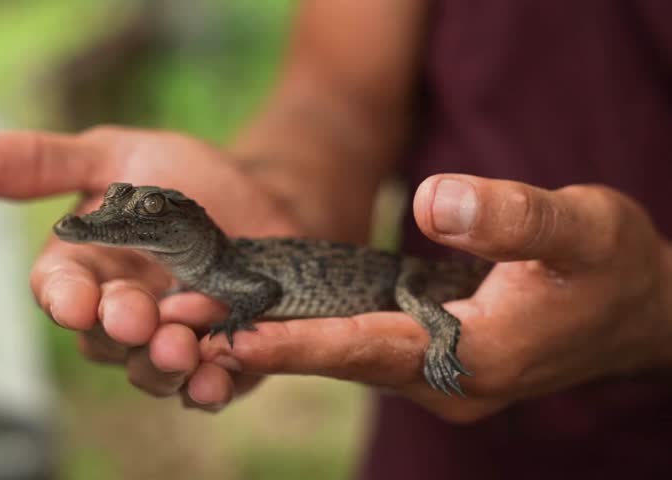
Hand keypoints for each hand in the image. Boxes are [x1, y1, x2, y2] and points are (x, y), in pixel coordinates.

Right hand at [0, 127, 303, 409]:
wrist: (265, 195)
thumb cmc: (184, 176)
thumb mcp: (114, 155)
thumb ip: (40, 164)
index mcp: (88, 268)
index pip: (59, 292)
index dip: (62, 299)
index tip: (71, 299)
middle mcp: (121, 311)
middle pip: (103, 338)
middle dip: (117, 329)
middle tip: (135, 315)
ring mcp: (170, 340)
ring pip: (150, 370)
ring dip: (160, 364)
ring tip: (180, 347)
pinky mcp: (220, 360)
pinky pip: (208, 386)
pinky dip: (210, 387)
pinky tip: (218, 379)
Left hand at [199, 174, 671, 421]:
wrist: (640, 309)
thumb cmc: (612, 265)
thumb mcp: (579, 226)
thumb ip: (510, 216)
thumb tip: (432, 200)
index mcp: (479, 356)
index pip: (372, 349)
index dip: (302, 343)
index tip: (234, 336)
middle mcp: (450, 380)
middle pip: (345, 361)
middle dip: (269, 346)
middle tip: (186, 326)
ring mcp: (442, 377)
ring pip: (350, 360)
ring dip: (284, 342)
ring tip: (208, 321)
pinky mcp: (438, 361)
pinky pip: (367, 350)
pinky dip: (319, 335)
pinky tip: (274, 316)